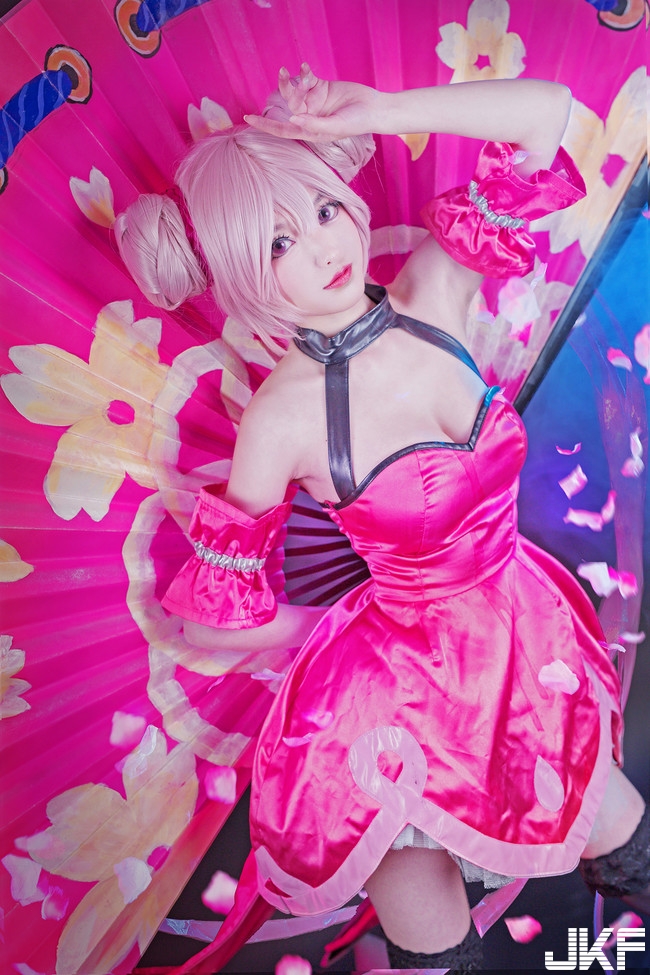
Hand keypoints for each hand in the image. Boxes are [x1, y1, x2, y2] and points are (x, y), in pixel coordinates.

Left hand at [244, 63, 380, 142]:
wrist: (374, 107)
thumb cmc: (357, 122)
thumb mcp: (335, 127)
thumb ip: (314, 124)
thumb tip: (293, 120)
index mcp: (309, 130)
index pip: (282, 130)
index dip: (265, 125)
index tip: (248, 119)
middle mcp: (309, 116)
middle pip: (288, 105)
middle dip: (286, 91)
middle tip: (283, 76)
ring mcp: (314, 101)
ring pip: (295, 91)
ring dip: (292, 80)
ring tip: (296, 71)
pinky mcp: (321, 87)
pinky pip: (306, 79)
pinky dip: (304, 73)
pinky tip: (306, 68)